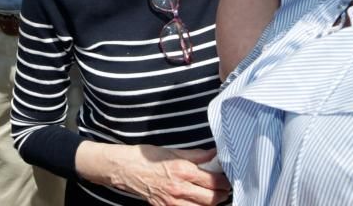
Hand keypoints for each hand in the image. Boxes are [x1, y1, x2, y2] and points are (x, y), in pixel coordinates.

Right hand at [80, 143, 230, 205]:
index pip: (213, 180)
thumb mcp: (172, 151)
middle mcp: (179, 189)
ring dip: (212, 203)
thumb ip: (196, 155)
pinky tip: (199, 201)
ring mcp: (172, 202)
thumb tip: (213, 155)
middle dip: (222, 194)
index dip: (224, 180)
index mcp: (182, 170)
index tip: (228, 177)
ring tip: (215, 195)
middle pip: (212, 199)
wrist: (124, 169)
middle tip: (225, 188)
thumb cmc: (146, 158)